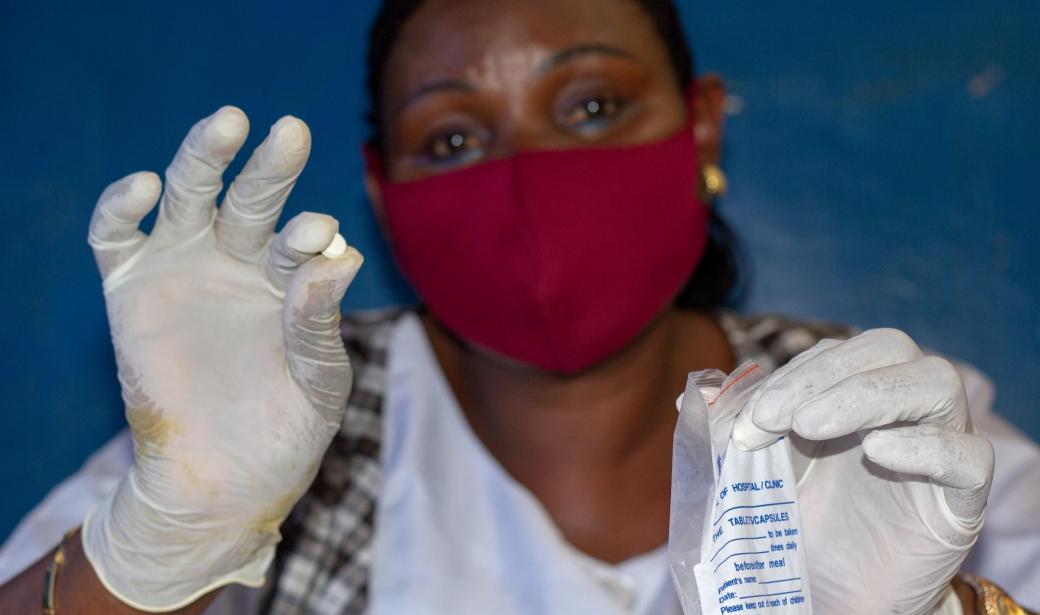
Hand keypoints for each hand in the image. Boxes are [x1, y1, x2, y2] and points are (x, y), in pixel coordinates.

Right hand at [82, 107, 362, 610]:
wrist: (222, 480)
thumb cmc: (285, 428)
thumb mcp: (320, 380)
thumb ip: (320, 321)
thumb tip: (337, 255)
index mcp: (288, 278)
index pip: (301, 238)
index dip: (310, 232)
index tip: (318, 235)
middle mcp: (237, 262)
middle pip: (250, 199)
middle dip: (269, 166)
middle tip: (292, 132)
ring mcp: (182, 268)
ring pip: (188, 196)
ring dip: (203, 158)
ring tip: (228, 124)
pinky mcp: (129, 287)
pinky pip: (116, 234)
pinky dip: (122, 205)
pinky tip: (144, 186)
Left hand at [731, 329, 992, 613]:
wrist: (832, 593)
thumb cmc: (798, 522)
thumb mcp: (756, 468)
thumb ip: (731, 431)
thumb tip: (693, 399)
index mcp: (853, 391)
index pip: (834, 352)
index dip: (790, 375)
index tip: (749, 418)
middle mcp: (903, 407)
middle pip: (890, 347)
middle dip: (825, 373)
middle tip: (776, 417)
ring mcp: (940, 446)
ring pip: (937, 383)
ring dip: (868, 393)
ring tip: (811, 426)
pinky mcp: (962, 498)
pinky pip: (969, 455)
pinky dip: (926, 446)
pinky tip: (876, 454)